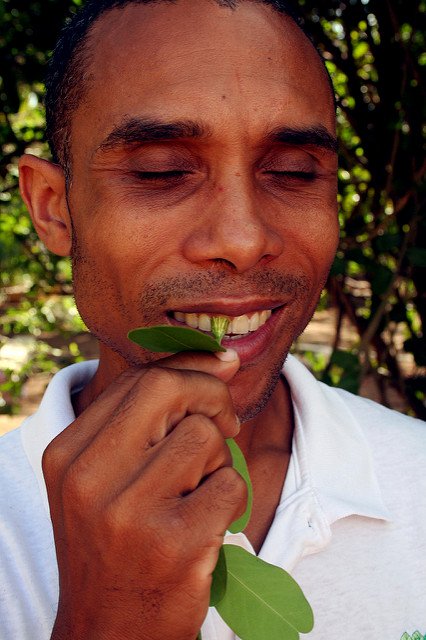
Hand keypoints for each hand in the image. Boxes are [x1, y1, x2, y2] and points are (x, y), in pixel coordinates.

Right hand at [43, 352, 245, 639]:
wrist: (107, 635)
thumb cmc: (113, 545)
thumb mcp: (104, 479)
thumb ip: (149, 418)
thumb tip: (223, 360)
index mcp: (67, 455)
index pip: (140, 380)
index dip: (191, 370)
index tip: (219, 376)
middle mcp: (90, 479)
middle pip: (169, 390)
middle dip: (212, 395)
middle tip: (225, 421)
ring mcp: (130, 513)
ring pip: (206, 436)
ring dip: (218, 460)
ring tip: (197, 490)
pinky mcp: (175, 545)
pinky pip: (230, 484)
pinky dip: (230, 498)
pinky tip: (207, 522)